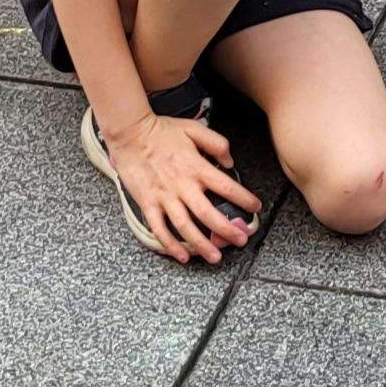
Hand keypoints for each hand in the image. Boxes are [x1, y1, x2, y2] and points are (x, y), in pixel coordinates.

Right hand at [109, 110, 259, 262]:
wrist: (130, 133)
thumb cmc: (161, 130)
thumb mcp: (194, 129)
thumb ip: (217, 143)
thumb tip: (230, 161)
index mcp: (196, 167)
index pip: (226, 187)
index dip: (244, 199)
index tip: (255, 207)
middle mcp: (182, 185)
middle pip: (208, 214)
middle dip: (227, 231)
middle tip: (241, 240)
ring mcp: (164, 197)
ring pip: (185, 227)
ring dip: (202, 245)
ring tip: (215, 257)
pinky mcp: (148, 203)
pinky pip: (159, 229)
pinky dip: (170, 245)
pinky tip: (182, 256)